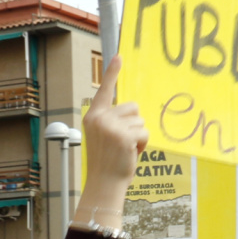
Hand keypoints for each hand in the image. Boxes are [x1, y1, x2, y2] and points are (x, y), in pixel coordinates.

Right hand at [80, 57, 147, 189]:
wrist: (104, 182)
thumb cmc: (107, 160)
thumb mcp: (103, 136)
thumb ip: (111, 120)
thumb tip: (131, 110)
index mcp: (93, 116)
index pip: (104, 90)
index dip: (112, 72)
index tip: (119, 55)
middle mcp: (99, 118)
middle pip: (133, 107)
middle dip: (134, 124)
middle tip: (121, 142)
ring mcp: (111, 126)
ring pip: (141, 121)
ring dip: (139, 136)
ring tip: (125, 150)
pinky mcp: (124, 135)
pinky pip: (145, 132)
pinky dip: (143, 144)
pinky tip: (130, 154)